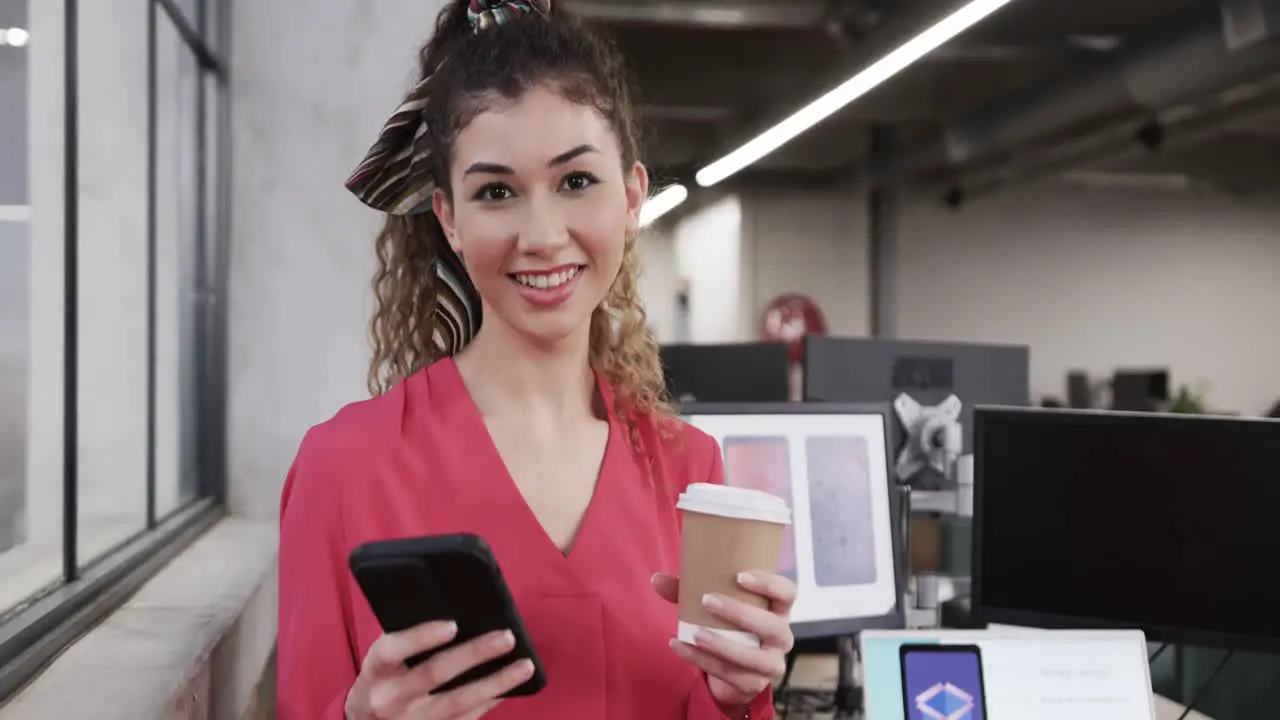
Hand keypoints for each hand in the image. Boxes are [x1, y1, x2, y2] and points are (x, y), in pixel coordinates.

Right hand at [344, 621, 534, 719]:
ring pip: (458, 703)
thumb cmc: (383, 677)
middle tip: (506, 637)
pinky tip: (510, 687)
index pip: (392, 650)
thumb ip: (407, 636)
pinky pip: (466, 719)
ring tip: (525, 665)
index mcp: (375, 670)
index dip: (421, 637)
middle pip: (434, 674)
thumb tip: (455, 608)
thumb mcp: (383, 658)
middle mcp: (390, 699)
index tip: (452, 625)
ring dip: (496, 683)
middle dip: (473, 654)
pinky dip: (491, 701)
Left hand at [652, 571, 796, 711]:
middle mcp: (782, 636)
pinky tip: (681, 647)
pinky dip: (704, 662)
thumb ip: (687, 591)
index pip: (787, 592)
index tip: (739, 576)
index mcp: (777, 609)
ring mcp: (772, 663)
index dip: (769, 583)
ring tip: (695, 633)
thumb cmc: (727, 626)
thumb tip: (656, 578)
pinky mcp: (756, 684)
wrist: (732, 672)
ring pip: (754, 657)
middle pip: (771, 625)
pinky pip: (732, 675)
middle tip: (707, 600)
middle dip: (739, 613)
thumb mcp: (712, 606)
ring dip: (723, 644)